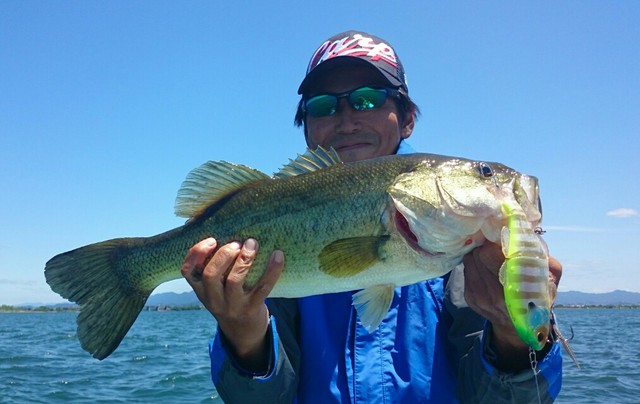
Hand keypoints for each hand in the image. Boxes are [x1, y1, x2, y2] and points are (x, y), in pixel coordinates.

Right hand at [181, 237, 284, 370]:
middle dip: (223, 255)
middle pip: (210, 275)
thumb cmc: (228, 300)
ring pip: (234, 281)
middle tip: (236, 243)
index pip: (187, 271)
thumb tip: (219, 228)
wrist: (243, 334)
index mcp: (201, 290)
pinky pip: (263, 287)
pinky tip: (278, 255)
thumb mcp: (214, 289)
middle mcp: (214, 299)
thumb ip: (212, 267)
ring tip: (252, 244)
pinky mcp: (252, 308)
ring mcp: (233, 305)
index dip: (196, 254)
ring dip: (244, 260)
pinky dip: (272, 270)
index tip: (211, 240)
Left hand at [463, 241, 562, 370]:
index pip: (489, 253)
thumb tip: (530, 237)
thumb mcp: (550, 281)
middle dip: (485, 245)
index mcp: (513, 288)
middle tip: (493, 242)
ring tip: (489, 254)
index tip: (500, 235)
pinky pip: (466, 271)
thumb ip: (544, 259)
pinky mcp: (469, 297)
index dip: (494, 241)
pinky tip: (485, 267)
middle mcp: (492, 294)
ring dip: (478, 254)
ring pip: (469, 261)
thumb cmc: (537, 298)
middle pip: (477, 254)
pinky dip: (475, 265)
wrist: (518, 327)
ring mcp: (478, 296)